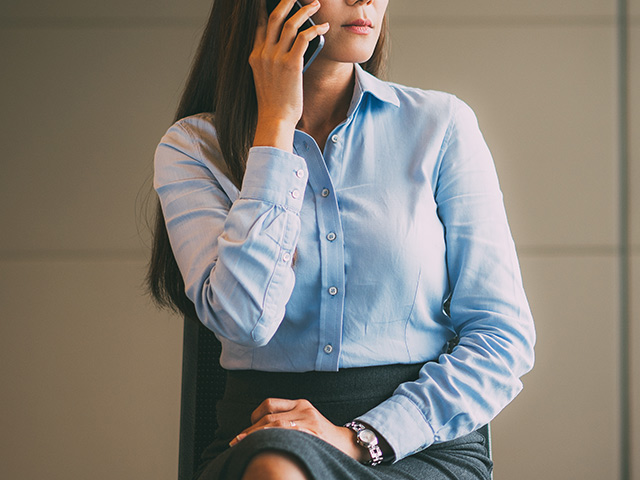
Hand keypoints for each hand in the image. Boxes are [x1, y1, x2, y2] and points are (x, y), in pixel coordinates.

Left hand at [229, 398, 368, 462]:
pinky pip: (286, 435)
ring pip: (275, 425)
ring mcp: (308, 420)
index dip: (253, 418)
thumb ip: (286, 419)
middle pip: (269, 416)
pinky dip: (272, 440)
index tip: (243, 432)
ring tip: (244, 446)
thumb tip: (257, 430)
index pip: (269, 404)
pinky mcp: (312, 432)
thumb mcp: (305, 419)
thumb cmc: (321, 436)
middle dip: (251, 430)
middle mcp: (303, 409)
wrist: (346, 444)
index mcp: (300, 403)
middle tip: (237, 442)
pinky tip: (264, 448)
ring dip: (256, 436)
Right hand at [250, 0, 329, 150]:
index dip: (266, 9)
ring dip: (304, 11)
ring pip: (290, 24)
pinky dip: (315, 30)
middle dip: (286, 1)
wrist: (274, 119)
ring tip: (315, 4)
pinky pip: (304, 39)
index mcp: (255, 56)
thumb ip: (270, 62)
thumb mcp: (264, 79)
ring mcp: (276, 58)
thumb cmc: (274, 103)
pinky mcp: (291, 64)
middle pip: (274, 17)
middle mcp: (263, 53)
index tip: (273, 1)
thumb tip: (286, 51)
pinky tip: (323, 28)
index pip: (260, 24)